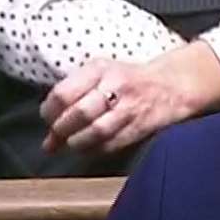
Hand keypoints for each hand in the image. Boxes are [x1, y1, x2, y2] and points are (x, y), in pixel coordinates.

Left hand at [40, 42, 219, 155]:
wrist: (171, 85)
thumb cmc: (126, 80)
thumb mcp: (98, 75)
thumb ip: (70, 101)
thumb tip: (48, 140)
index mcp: (99, 69)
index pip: (63, 94)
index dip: (49, 112)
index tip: (49, 119)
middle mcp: (114, 85)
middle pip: (78, 114)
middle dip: (62, 130)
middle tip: (58, 135)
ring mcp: (129, 107)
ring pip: (95, 132)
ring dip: (77, 143)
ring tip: (73, 142)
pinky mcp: (140, 126)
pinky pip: (111, 144)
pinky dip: (95, 150)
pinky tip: (90, 147)